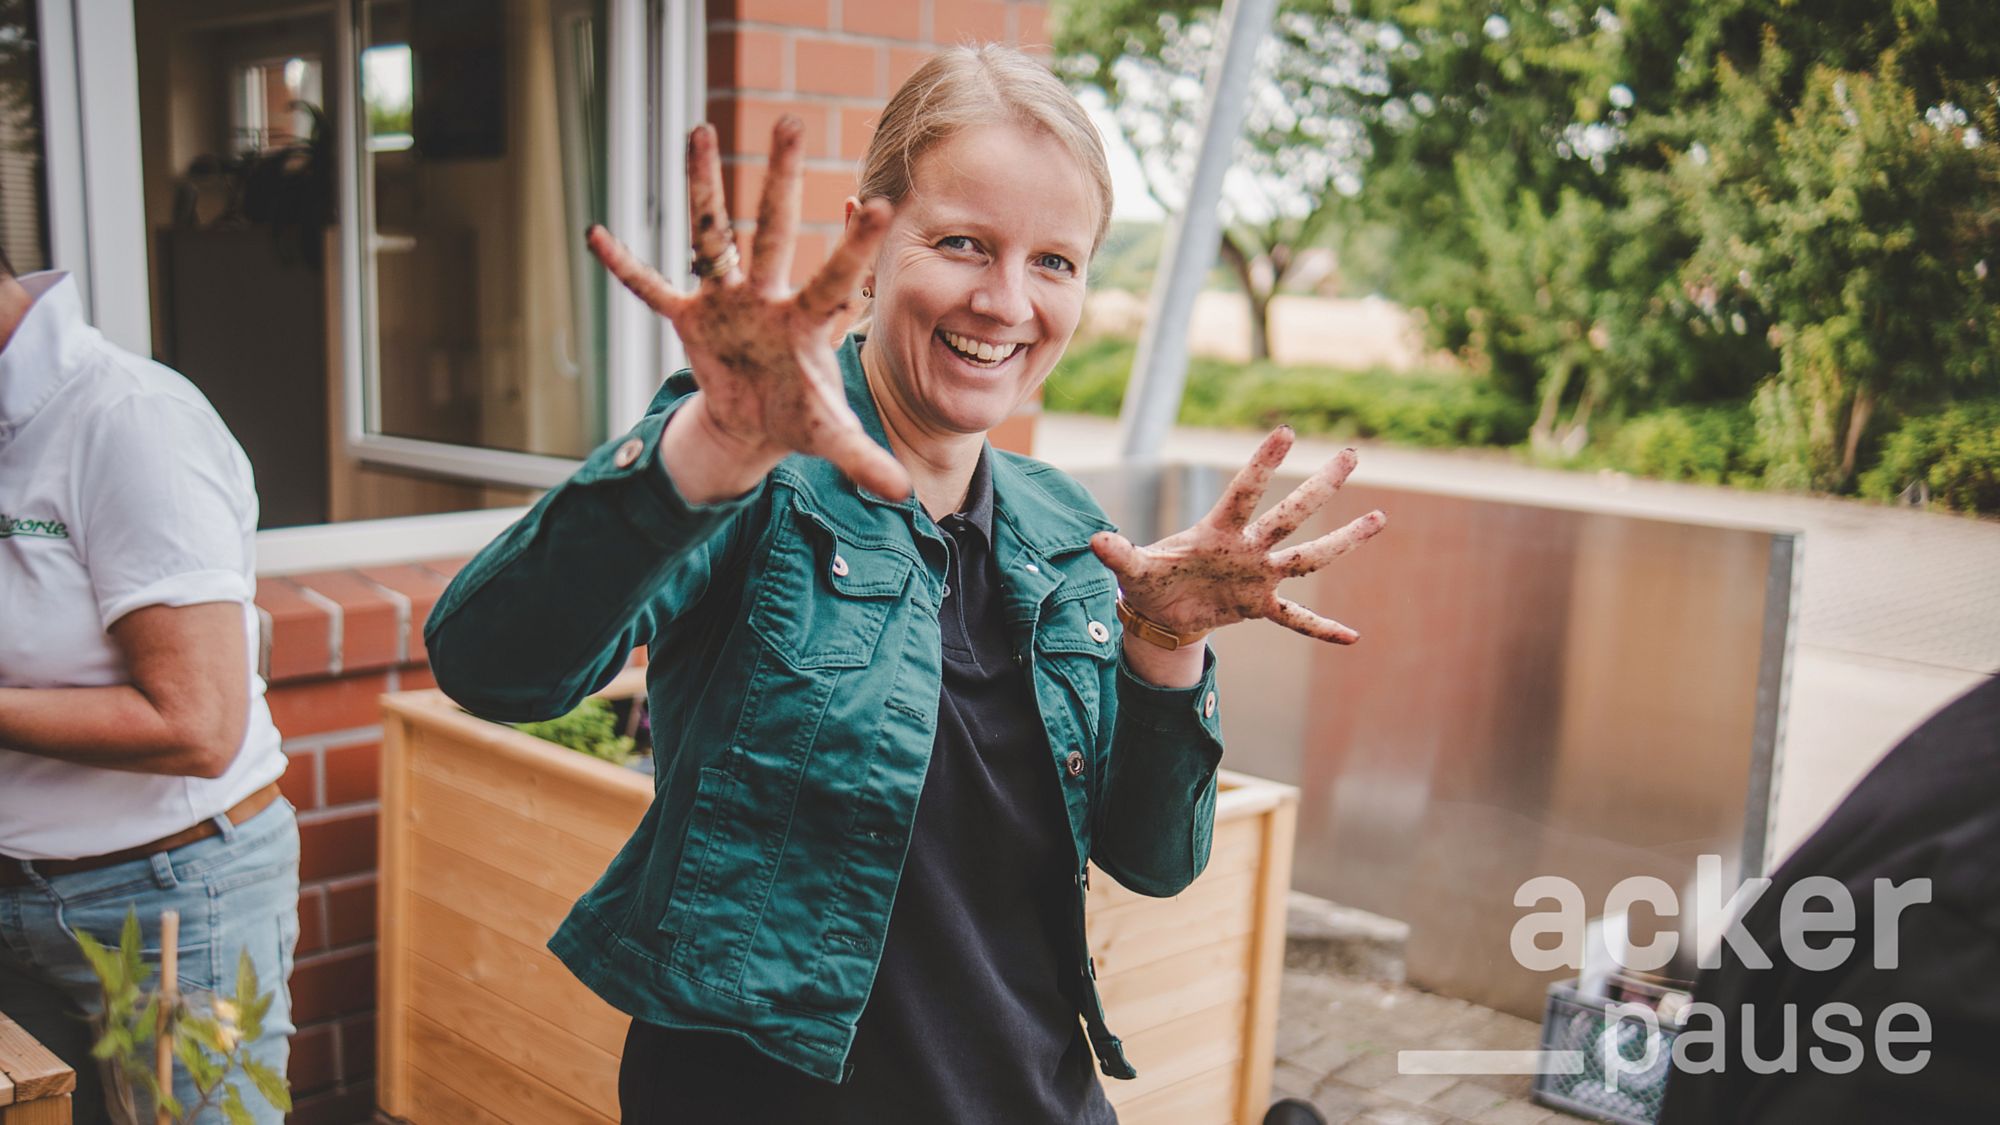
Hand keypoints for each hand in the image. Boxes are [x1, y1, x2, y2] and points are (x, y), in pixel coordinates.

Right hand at [586, 117, 910, 499]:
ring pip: (713, 236)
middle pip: (774, 230)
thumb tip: (903, 494)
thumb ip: (864, 459)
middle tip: (791, 122)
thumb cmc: (800, 417)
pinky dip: (625, 268)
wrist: (755, 423)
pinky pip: (651, 288)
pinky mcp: (689, 317)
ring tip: (699, 130)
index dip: (853, 246)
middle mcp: (766, 297)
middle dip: (780, 180)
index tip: (873, 202)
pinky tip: (598, 235)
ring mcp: (726, 302)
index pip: (835, 277)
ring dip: (704, 188)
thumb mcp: (831, 438)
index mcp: (806, 320)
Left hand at [1090, 427, 1386, 643]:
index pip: (1244, 492)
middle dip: (1319, 487)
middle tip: (1350, 456)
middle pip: (1289, 514)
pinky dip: (1322, 629)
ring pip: (1307, 557)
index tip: (1286, 433)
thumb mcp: (1133, 569)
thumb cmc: (1150, 579)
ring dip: (1342, 541)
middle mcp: (1246, 549)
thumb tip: (1095, 541)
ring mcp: (1258, 577)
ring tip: (1378, 518)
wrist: (1160, 613)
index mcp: (1217, 531)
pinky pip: (1297, 619)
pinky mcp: (1259, 608)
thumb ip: (1120, 554)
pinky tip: (1353, 637)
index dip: (1263, 464)